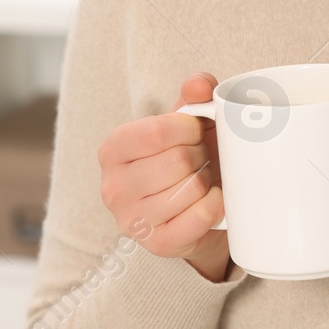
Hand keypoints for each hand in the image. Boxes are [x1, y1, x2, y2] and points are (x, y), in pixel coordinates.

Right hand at [97, 72, 230, 281]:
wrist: (192, 210)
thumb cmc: (185, 157)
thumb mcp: (186, 122)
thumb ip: (193, 94)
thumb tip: (199, 84)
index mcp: (113, 149)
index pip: (156, 132)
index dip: (188, 128)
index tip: (196, 131)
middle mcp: (112, 187)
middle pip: (178, 161)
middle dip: (200, 155)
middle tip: (201, 159)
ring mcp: (132, 220)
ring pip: (190, 189)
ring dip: (208, 181)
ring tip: (202, 179)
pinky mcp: (157, 244)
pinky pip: (199, 218)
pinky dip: (215, 205)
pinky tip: (212, 200)